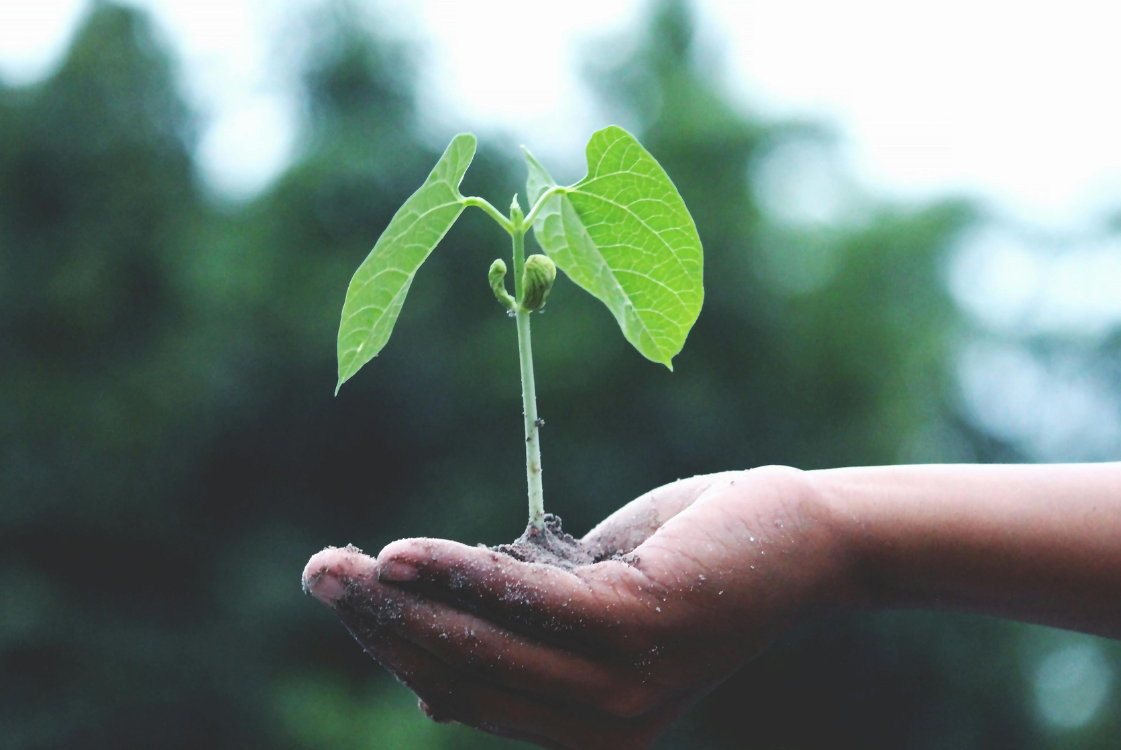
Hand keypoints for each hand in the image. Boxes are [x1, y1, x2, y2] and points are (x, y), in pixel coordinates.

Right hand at [302, 466, 849, 749]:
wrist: (798, 537)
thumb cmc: (689, 561)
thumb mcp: (591, 604)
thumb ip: (522, 635)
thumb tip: (427, 681)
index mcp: (586, 730)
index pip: (466, 694)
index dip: (397, 649)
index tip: (348, 599)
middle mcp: (602, 729)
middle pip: (461, 675)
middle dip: (380, 625)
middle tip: (317, 573)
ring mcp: (622, 686)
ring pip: (481, 646)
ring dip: (400, 602)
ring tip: (338, 566)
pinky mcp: (638, 628)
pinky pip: (525, 602)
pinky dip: (459, 575)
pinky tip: (403, 553)